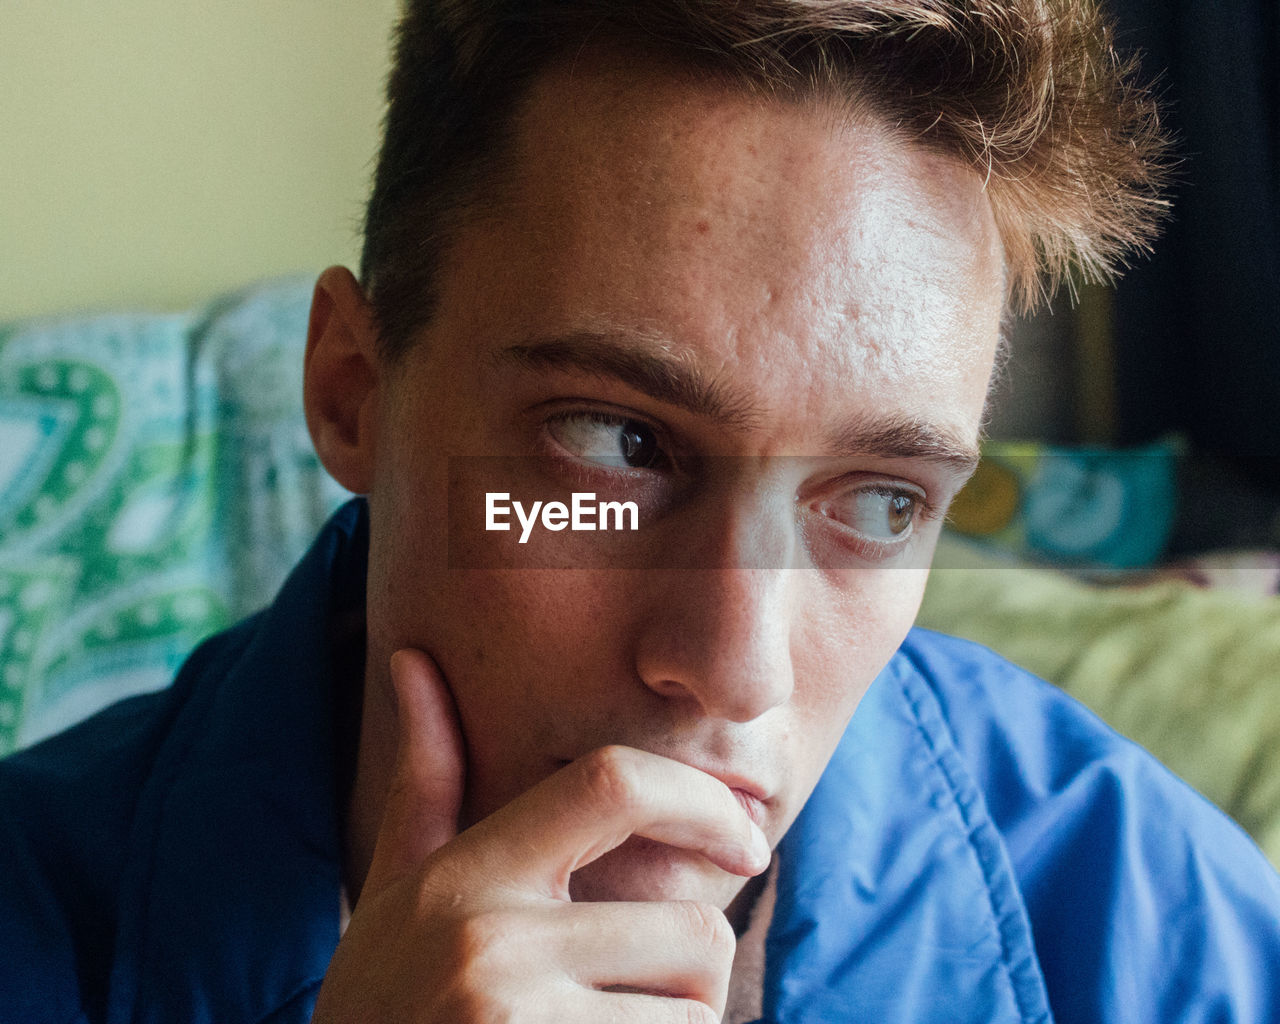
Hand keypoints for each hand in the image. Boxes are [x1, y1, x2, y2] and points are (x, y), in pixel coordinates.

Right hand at [310, 648, 770, 1022]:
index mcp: (468, 877)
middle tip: (630, 1001)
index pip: (613, 783)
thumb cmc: (382, 1006)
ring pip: (695, 1017)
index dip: (702, 801)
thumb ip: (425, 782)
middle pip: (695, 932)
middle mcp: (490, 943)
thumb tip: (412, 660)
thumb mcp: (394, 893)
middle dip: (692, 974)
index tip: (745, 842)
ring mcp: (516, 1022)